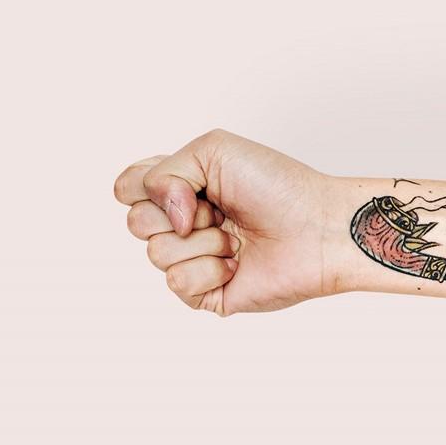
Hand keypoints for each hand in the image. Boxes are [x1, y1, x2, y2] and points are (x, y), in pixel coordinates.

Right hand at [114, 130, 330, 314]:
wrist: (318, 227)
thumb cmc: (276, 185)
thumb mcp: (213, 150)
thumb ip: (164, 171)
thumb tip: (166, 218)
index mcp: (178, 188)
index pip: (127, 188)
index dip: (148, 185)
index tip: (188, 181)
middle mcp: (180, 225)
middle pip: (135, 222)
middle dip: (178, 211)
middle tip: (219, 210)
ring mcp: (191, 260)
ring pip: (155, 253)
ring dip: (202, 241)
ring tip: (235, 238)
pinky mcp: (204, 294)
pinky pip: (177, 283)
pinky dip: (209, 269)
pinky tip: (236, 264)